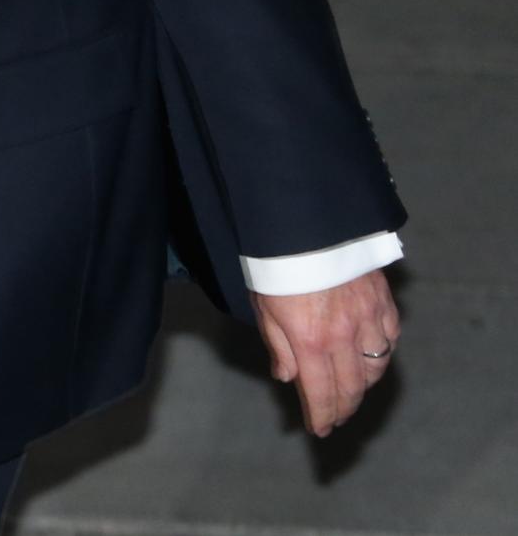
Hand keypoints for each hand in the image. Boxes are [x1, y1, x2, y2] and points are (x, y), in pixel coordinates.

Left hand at [252, 271, 400, 436]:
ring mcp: (368, 319)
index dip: (321, 415)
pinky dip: (382, 353)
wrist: (306, 224)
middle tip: (336, 418)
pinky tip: (372, 358)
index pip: (321, 392)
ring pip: (376, 367)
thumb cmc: (277, 264)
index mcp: (310, 340)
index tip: (320, 429)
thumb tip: (287, 376)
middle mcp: (344, 336)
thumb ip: (277, 344)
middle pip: (352, 387)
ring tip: (351, 393)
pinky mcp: (383, 302)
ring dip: (364, 386)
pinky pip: (390, 338)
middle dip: (343, 408)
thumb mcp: (263, 307)